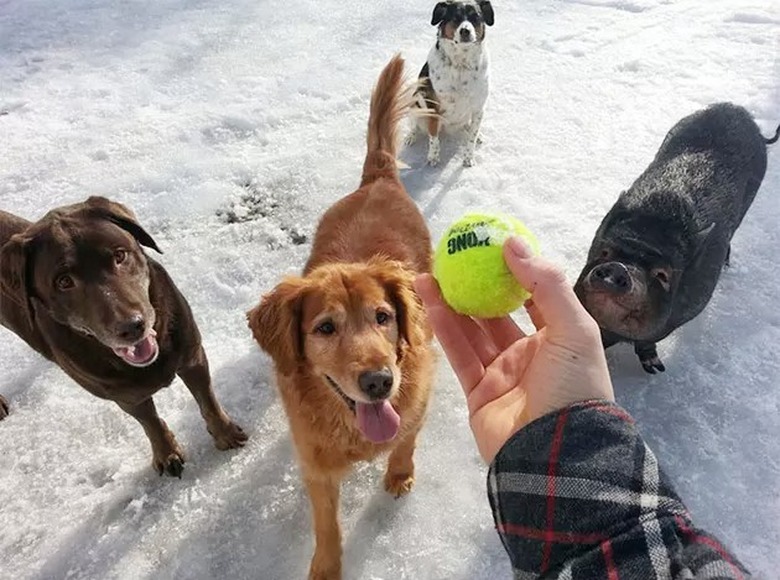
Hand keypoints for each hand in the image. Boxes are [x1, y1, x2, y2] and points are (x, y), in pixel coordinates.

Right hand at [415, 237, 613, 463]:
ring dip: (451, 303)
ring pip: (471, 332)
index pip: (534, 298)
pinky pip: (459, 355)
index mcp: (558, 339)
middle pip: (496, 313)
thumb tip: (513, 242)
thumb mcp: (573, 328)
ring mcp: (502, 375)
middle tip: (452, 260)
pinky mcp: (478, 394)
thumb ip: (546, 284)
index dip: (514, 272)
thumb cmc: (573, 385)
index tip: (490, 247)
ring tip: (428, 275)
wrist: (555, 453)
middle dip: (474, 287)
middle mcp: (529, 355)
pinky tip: (431, 303)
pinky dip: (445, 329)